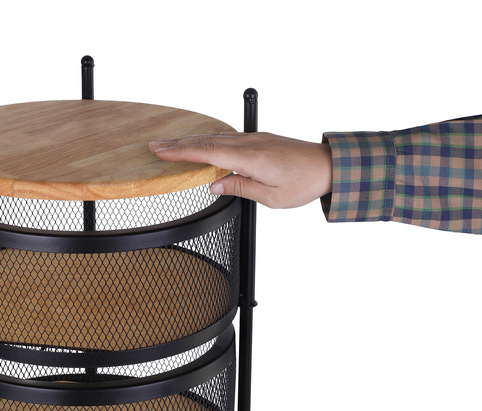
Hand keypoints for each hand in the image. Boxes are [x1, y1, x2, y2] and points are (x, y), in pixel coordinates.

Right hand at [149, 132, 332, 208]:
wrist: (330, 166)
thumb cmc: (304, 183)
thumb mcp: (270, 197)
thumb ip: (240, 188)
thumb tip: (214, 186)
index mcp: (251, 158)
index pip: (208, 153)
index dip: (181, 153)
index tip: (160, 152)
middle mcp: (251, 143)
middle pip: (207, 141)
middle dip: (178, 144)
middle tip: (154, 146)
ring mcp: (256, 139)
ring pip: (216, 137)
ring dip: (191, 141)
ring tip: (170, 145)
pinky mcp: (260, 141)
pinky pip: (227, 138)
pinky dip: (208, 140)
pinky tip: (200, 144)